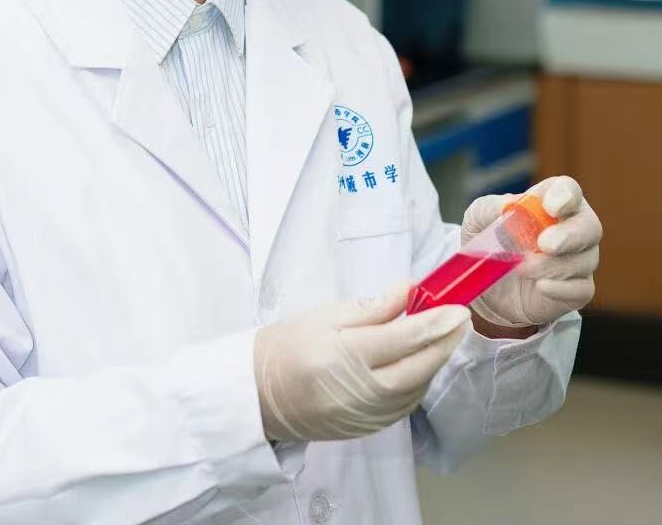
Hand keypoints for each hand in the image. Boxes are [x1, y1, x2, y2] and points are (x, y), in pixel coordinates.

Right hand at [253, 282, 469, 442]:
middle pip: (418, 367)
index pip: (402, 338)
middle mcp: (360, 391)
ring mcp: (367, 415)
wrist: (260, 395)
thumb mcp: (323, 316)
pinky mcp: (370, 429)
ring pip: (417, 388)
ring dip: (435, 362)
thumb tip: (410, 291)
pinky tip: (421, 363)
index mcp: (344, 355)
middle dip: (444, 342)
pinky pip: (406, 404)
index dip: (434, 322)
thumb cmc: (286, 346)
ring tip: (444, 336)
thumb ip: (371, 308)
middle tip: (462, 320)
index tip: (457, 307)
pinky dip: (420, 381)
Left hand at [462, 176, 601, 328]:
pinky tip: (541, 286)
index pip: (569, 190)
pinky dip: (562, 289)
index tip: (551, 208)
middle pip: (590, 226)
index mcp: (551, 202)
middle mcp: (573, 228)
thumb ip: (489, 208)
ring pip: (584, 260)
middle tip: (545, 244)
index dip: (565, 196)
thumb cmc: (486, 240)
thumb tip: (507, 206)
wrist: (484, 282)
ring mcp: (579, 260)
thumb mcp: (477, 219)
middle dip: (570, 235)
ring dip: (551, 265)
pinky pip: (581, 289)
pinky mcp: (577, 289)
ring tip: (520, 267)